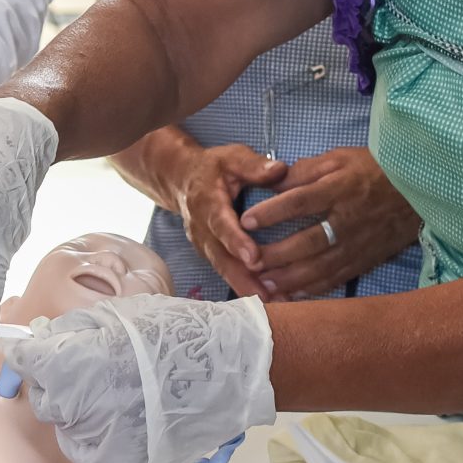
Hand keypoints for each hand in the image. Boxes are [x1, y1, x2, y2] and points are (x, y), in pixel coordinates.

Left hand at [6, 292, 276, 462]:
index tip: (33, 353)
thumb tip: (43, 341)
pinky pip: (92, 449)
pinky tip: (115, 414)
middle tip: (76, 369)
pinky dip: (94, 433)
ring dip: (73, 411)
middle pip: (45, 400)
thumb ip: (76, 330)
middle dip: (53, 384)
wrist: (227, 370)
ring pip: (66, 428)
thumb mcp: (121, 315)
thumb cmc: (175, 333)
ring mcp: (106, 439)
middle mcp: (86, 407)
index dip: (28, 357)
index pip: (30, 363)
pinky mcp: (125, 460)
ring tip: (101, 391)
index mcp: (81, 364)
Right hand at [158, 138, 288, 295]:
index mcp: (207, 202)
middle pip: (221, 257)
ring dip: (247, 288)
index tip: (254, 258)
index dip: (236, 242)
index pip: (221, 224)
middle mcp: (202, 228)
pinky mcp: (211, 255)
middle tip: (267, 295)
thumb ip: (254, 166)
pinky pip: (227, 273)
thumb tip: (279, 170)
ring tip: (275, 304)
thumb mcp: (232, 157)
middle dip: (243, 278)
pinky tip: (270, 301)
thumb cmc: (214, 168)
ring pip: (224, 270)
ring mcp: (204, 245)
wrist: (183, 181)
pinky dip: (246, 288)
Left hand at [236, 147, 420, 299]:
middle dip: (276, 255)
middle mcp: (348, 220)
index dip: (273, 212)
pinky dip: (314, 289)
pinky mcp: (365, 260)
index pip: (301, 201)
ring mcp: (358, 244)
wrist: (418, 191)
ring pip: (321, 266)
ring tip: (264, 285)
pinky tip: (293, 295)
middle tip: (249, 262)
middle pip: (308, 241)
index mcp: (340, 189)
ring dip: (290, 279)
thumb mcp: (340, 157)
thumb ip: (306, 170)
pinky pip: (337, 278)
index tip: (246, 220)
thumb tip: (272, 181)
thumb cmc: (373, 169)